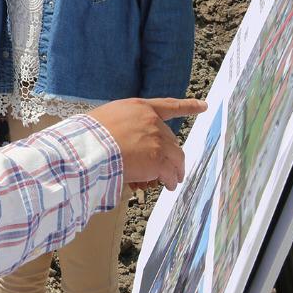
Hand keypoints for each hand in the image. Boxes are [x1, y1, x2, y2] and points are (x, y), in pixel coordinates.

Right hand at [88, 97, 206, 190]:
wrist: (89, 147)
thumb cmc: (89, 136)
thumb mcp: (107, 119)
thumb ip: (123, 125)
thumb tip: (125, 140)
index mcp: (139, 108)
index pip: (169, 106)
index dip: (188, 106)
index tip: (203, 106)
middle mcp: (152, 121)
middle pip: (171, 139)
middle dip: (172, 154)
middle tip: (172, 167)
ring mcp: (157, 140)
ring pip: (175, 157)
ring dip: (175, 170)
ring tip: (173, 181)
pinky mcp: (158, 159)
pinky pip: (170, 172)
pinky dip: (171, 180)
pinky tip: (169, 185)